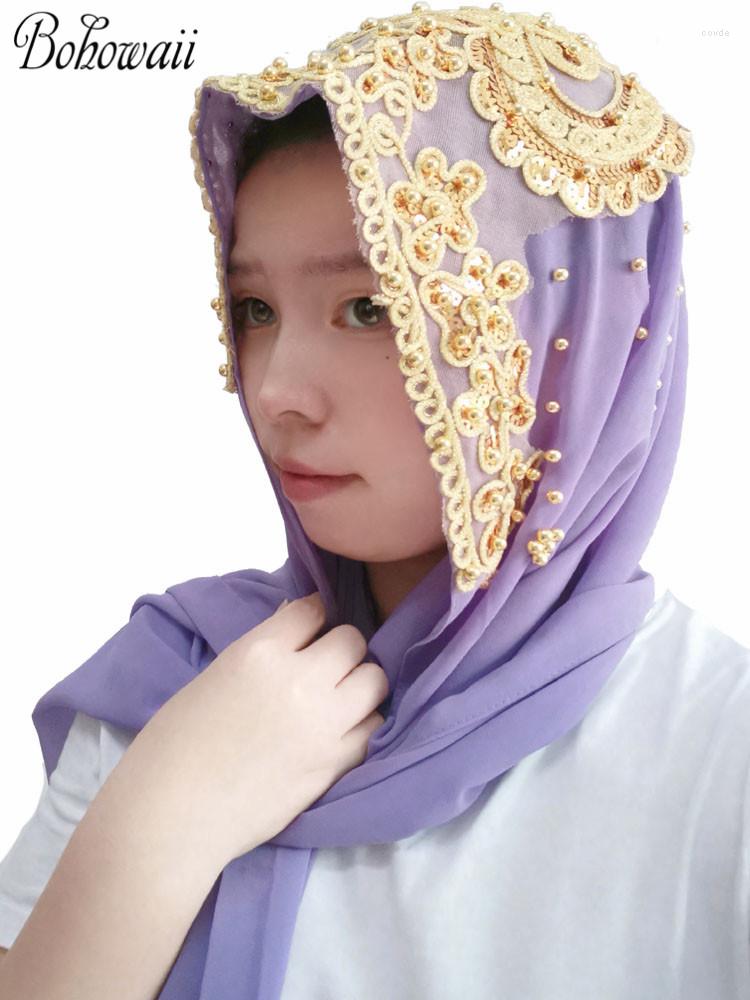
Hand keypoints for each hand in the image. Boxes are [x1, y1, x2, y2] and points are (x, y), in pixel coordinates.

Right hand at [132, 592, 387, 866]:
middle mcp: (301, 680)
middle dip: (339, 650)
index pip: (313, 610)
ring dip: (358, 685)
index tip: (308, 632)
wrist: (173, 813)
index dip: (312, 618)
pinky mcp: (335, 763)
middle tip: (323, 668)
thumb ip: (263, 650)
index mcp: (261, 652)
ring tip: (337, 699)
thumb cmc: (175, 742)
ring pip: (375, 680)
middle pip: (352, 641)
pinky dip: (361, 724)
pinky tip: (339, 732)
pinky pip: (373, 727)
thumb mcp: (215, 675)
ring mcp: (323, 723)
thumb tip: (297, 628)